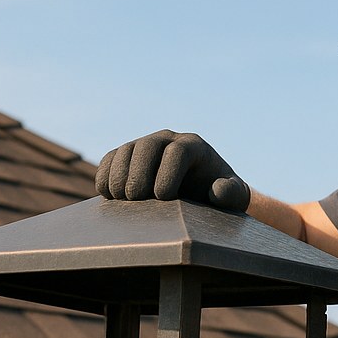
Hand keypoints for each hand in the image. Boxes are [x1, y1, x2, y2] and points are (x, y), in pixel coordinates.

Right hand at [95, 129, 250, 210]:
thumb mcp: (232, 196)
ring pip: (126, 150)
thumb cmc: (217, 194)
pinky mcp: (127, 157)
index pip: (178, 152)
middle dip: (139, 171)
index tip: (163, 197)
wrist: (201, 192)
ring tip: (121, 198)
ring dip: (119, 173)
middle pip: (148, 146)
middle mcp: (167, 140)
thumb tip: (216, 190)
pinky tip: (107, 193)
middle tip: (136, 198)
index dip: (168, 172)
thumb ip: (231, 193)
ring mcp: (145, 145)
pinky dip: (105, 173)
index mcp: (194, 146)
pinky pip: (111, 158)